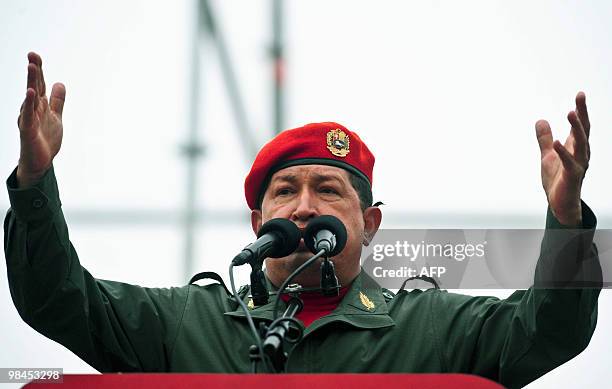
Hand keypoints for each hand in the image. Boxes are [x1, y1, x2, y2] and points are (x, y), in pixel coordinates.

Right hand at [16, 52, 65, 187]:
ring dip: (31, 82)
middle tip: (32, 55)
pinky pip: (28, 115)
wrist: (40, 161)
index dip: (38, 70)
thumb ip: (57, 101)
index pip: (39, 84)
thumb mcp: (55, 116)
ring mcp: (29, 119)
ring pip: (30, 98)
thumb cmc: (45, 139)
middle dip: (34, 71)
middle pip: (34, 87)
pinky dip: (29, 104)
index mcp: (40, 105)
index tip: (35, 56)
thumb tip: (59, 83)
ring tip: (31, 67)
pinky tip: (30, 93)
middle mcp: (33, 109)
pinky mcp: (28, 130)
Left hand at [535, 92, 589, 225]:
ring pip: (581, 143)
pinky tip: (556, 142)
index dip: (580, 110)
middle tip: (580, 97)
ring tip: (570, 113)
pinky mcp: (571, 176)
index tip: (580, 94)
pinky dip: (563, 152)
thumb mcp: (547, 155)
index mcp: (574, 147)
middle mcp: (580, 154)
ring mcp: (578, 164)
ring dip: (576, 128)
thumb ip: (544, 138)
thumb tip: (540, 120)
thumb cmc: (557, 179)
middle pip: (583, 130)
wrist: (560, 203)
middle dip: (582, 113)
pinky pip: (569, 163)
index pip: (579, 125)